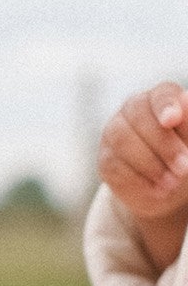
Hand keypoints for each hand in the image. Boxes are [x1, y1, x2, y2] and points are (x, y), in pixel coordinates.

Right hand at [100, 84, 187, 268]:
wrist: (166, 187)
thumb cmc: (185, 155)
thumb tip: (184, 106)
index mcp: (160, 99)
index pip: (161, 95)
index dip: (166, 105)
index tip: (172, 120)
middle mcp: (133, 110)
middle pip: (139, 117)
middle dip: (164, 144)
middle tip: (184, 168)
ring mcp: (114, 133)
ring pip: (123, 141)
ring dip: (151, 164)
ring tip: (172, 184)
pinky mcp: (105, 160)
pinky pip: (115, 166)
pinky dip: (139, 181)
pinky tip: (157, 191)